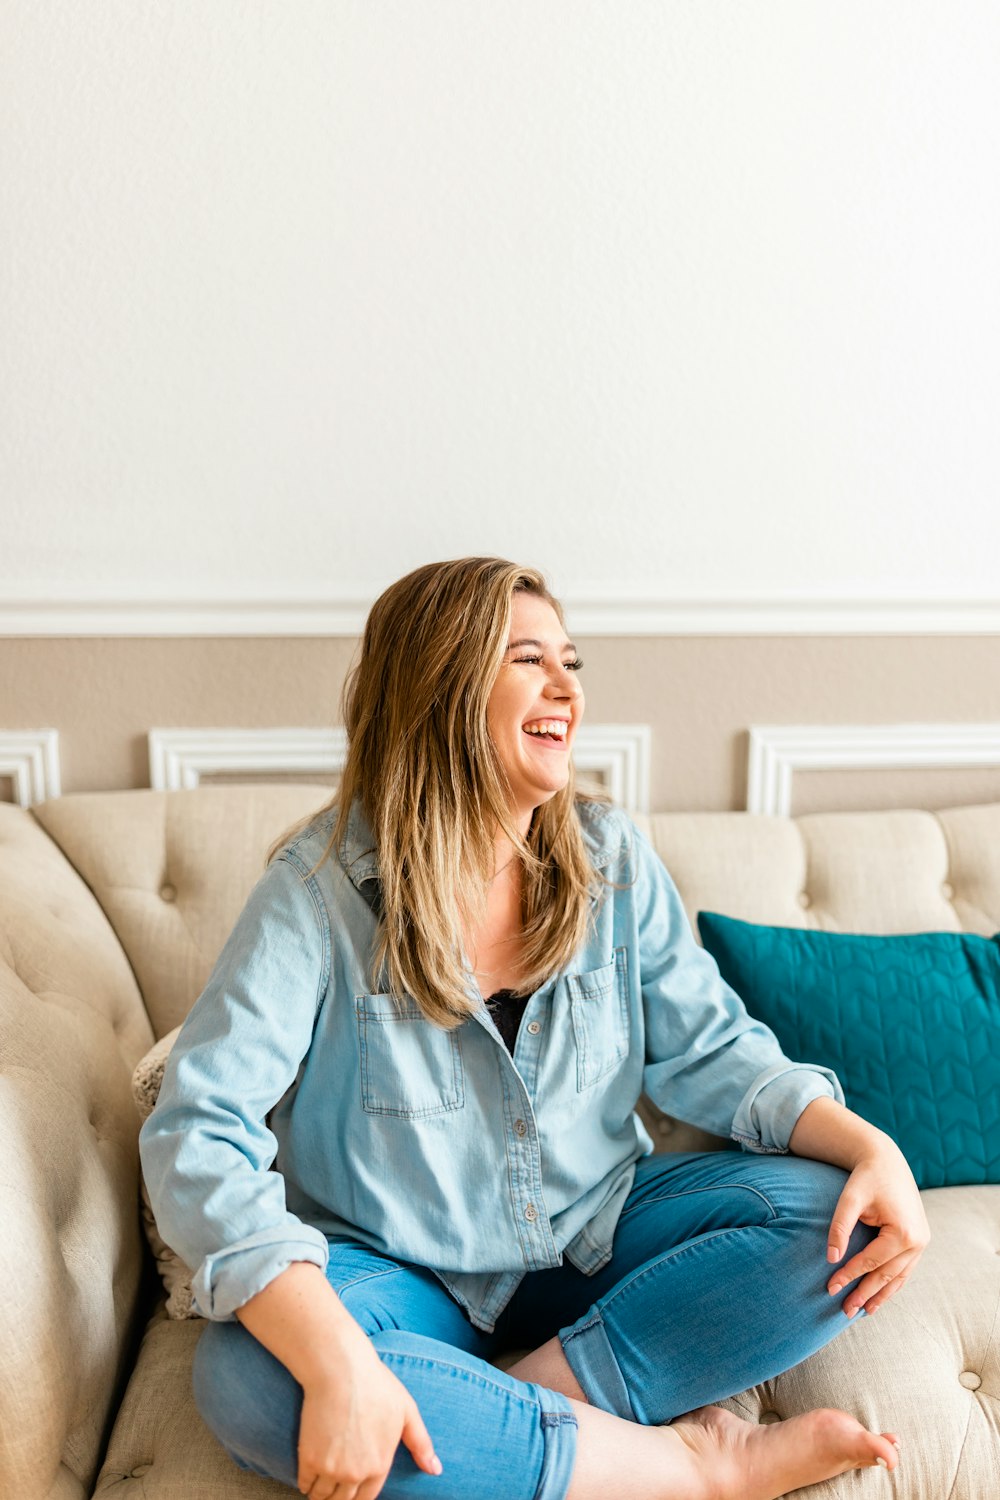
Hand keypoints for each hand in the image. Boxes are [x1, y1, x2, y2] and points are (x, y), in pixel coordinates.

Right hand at [297, 1333, 441, 1499]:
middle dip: (337, 1496)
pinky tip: (307, 1474)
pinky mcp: (309, 1459)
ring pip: (321, 1496)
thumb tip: (435, 1470)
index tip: (350, 1488)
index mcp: (379, 1465)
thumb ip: (421, 1444)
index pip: (366, 1498)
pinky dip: (305, 1483)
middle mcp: (356, 1474)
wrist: (341, 1370)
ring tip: (319, 1482)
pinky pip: (304, 1484)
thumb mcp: (407, 1411)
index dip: (357, 1495)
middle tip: (333, 1483)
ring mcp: (331, 1468)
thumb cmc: (376, 1385)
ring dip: (320, 1493)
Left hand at [825, 1137, 929, 1318]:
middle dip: (865, 1294)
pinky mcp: (919, 1241)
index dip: (849, 1276)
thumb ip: (840, 1228)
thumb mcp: (850, 1199)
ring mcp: (922, 1243)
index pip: (871, 1262)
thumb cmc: (866, 1178)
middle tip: (844, 1311)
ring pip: (899, 1277)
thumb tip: (831, 1259)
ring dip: (881, 1295)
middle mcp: (918, 1242)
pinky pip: (904, 1269)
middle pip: (886, 1275)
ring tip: (862, 1311)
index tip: (829, 1288)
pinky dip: (891, 1284)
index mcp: (904, 1233)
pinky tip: (878, 1296)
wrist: (887, 1160)